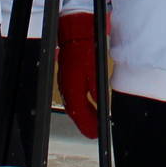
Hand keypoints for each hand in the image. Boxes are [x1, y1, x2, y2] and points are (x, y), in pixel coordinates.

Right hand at [56, 13, 100, 138]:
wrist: (75, 32)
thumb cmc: (85, 48)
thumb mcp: (95, 69)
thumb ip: (97, 88)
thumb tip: (100, 103)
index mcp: (73, 87)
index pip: (79, 113)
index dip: (88, 125)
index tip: (96, 133)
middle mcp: (66, 87)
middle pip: (75, 112)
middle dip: (86, 123)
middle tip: (95, 131)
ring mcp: (65, 83)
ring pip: (73, 105)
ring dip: (83, 115)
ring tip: (93, 122)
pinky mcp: (66, 77)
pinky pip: (72, 97)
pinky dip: (80, 105)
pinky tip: (87, 106)